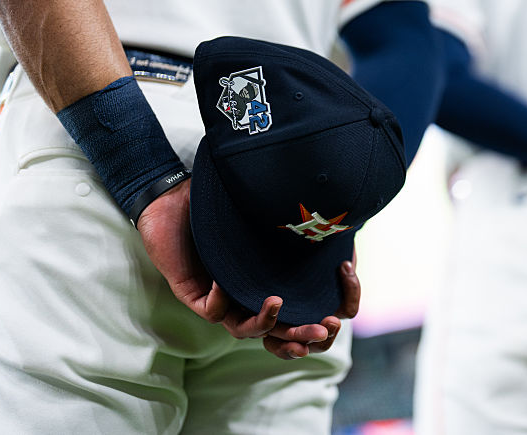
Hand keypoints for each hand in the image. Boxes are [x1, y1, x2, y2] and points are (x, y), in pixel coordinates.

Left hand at [137, 181, 357, 357]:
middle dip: (302, 336)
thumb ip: (310, 236)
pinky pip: (212, 311)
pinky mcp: (193, 293)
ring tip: (278, 302)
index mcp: (272, 283)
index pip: (303, 315)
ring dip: (266, 324)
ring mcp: (222, 298)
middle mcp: (249, 296)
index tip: (343, 301)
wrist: (177, 190)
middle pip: (279, 334)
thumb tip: (349, 252)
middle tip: (323, 329)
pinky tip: (227, 279)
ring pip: (245, 331)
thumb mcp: (278, 220)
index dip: (327, 316)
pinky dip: (222, 300)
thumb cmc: (229, 202)